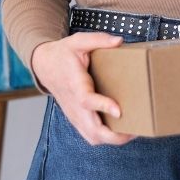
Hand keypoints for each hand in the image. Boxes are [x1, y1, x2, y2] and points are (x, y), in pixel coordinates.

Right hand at [32, 32, 134, 146]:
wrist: (44, 65)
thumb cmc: (64, 53)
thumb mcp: (78, 40)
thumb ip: (98, 40)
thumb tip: (119, 41)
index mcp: (74, 83)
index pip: (86, 100)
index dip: (102, 106)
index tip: (119, 111)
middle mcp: (74, 104)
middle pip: (91, 129)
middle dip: (114, 135)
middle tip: (135, 129)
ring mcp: (74, 114)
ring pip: (92, 137)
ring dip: (112, 139)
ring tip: (133, 131)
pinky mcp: (76, 118)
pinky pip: (90, 135)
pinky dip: (106, 138)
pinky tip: (122, 131)